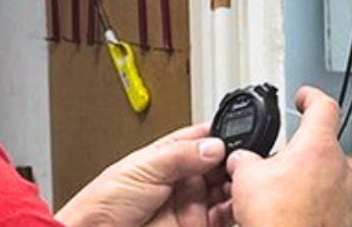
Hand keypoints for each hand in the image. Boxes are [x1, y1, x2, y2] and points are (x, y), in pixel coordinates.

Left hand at [56, 124, 232, 226]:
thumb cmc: (102, 205)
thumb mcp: (142, 169)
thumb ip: (180, 154)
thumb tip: (214, 144)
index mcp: (166, 157)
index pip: (202, 139)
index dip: (223, 134)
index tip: (243, 133)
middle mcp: (181, 180)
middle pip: (220, 164)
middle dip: (236, 160)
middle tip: (249, 159)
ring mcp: (189, 204)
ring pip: (227, 190)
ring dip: (239, 184)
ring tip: (248, 180)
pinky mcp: (196, 226)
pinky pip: (225, 216)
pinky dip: (237, 208)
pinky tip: (242, 201)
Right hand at [226, 87, 351, 226]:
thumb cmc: (276, 222)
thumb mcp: (246, 181)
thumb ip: (246, 162)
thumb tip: (241, 161)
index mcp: (316, 148)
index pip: (321, 107)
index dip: (311, 97)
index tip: (305, 98)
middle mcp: (341, 167)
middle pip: (329, 145)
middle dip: (307, 154)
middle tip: (284, 167)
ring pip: (349, 170)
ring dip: (332, 172)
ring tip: (310, 184)